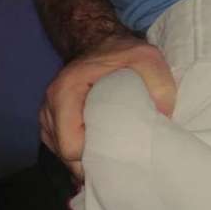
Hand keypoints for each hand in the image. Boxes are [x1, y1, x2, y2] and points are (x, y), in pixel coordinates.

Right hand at [39, 36, 176, 179]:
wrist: (101, 44)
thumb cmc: (123, 54)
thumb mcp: (148, 59)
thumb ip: (159, 86)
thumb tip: (162, 119)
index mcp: (66, 93)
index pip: (70, 147)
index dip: (93, 159)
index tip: (119, 156)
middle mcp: (50, 107)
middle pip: (66, 157)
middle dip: (91, 165)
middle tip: (120, 165)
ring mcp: (48, 118)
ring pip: (63, 157)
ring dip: (86, 162)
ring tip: (112, 160)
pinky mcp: (52, 125)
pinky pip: (62, 151)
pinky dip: (81, 156)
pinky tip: (101, 155)